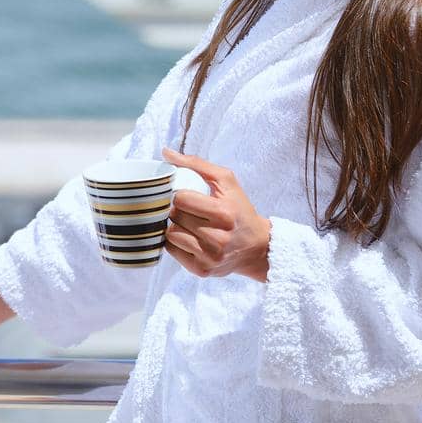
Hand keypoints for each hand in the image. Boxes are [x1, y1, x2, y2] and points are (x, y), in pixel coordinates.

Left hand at [162, 149, 271, 281]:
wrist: (256, 247)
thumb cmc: (238, 209)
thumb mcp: (226, 181)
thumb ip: (197, 164)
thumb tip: (165, 152)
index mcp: (224, 213)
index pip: (182, 199)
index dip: (179, 195)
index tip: (184, 195)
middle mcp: (217, 237)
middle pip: (175, 217)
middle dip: (176, 210)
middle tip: (184, 209)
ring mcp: (209, 256)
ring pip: (170, 235)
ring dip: (173, 226)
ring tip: (185, 223)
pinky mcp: (202, 270)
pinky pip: (172, 252)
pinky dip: (174, 242)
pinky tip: (186, 237)